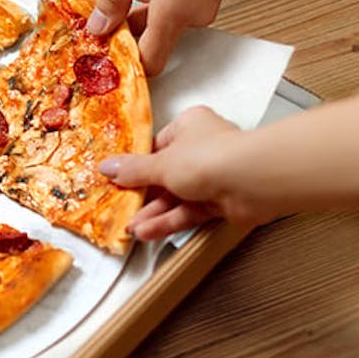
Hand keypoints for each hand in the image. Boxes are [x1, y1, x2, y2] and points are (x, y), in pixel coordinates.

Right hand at [99, 106, 256, 239]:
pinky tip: (149, 231)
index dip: (136, 165)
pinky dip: (169, 221)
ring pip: (176, 197)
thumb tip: (106, 167)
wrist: (252, 182)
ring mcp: (213, 177)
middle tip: (122, 208)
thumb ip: (132, 170)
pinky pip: (189, 212)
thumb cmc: (208, 157)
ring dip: (154, 213)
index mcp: (189, 126)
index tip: (117, 179)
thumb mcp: (160, 163)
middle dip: (143, 195)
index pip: (157, 146)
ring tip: (132, 227)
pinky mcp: (221, 203)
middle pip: (165, 174)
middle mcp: (202, 149)